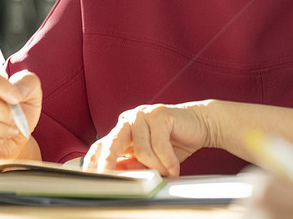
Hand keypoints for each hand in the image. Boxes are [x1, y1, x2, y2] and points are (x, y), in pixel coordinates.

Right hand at [0, 66, 41, 159]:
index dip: (1, 85)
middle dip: (2, 110)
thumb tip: (18, 91)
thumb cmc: (20, 114)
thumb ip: (29, 84)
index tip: (17, 98)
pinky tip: (1, 139)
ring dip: (0, 127)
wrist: (11, 142)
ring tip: (12, 130)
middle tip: (15, 119)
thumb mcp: (32, 96)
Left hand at [83, 102, 211, 177]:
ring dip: (156, 167)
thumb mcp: (150, 159)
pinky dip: (167, 161)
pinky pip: (159, 145)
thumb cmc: (174, 142)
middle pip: (112, 142)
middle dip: (108, 162)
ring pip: (141, 150)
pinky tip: (174, 169)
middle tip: (108, 176)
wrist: (201, 124)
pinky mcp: (160, 114)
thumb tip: (115, 176)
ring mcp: (144, 114)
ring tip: (167, 172)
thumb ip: (132, 164)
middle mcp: (129, 120)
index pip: (101, 145)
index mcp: (123, 130)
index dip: (94, 162)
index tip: (91, 178)